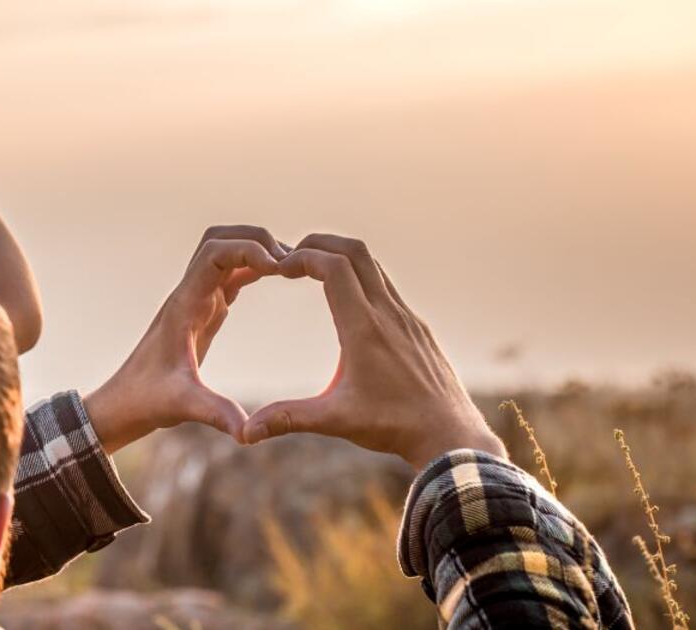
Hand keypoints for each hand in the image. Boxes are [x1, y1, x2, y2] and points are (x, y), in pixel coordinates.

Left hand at [84, 226, 286, 452]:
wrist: (123, 404)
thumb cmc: (146, 402)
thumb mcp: (183, 406)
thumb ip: (215, 413)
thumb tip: (247, 432)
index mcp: (184, 307)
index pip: (214, 254)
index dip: (248, 250)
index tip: (280, 267)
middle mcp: (188, 296)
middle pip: (219, 240)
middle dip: (255, 240)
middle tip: (291, 260)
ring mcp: (195, 302)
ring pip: (224, 254)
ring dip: (254, 250)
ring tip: (290, 266)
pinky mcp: (202, 313)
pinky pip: (228, 278)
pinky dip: (253, 270)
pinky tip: (276, 277)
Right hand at [242, 234, 506, 470]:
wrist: (449, 435)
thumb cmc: (393, 427)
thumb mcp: (335, 420)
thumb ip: (288, 418)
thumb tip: (246, 431)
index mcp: (364, 329)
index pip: (334, 267)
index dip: (303, 258)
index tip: (280, 269)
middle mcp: (388, 314)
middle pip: (355, 251)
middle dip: (319, 245)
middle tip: (292, 257)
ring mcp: (407, 317)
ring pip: (374, 265)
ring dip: (342, 258)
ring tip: (314, 270)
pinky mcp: (417, 327)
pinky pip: (387, 286)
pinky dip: (361, 277)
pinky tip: (347, 300)